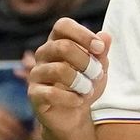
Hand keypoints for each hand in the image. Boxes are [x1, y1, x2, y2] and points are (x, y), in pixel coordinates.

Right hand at [28, 18, 110, 134]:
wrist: (73, 114)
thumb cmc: (85, 85)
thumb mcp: (99, 68)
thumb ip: (101, 53)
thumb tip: (106, 35)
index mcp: (58, 41)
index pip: (63, 25)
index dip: (83, 34)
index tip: (100, 49)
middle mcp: (43, 54)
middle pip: (63, 47)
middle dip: (87, 62)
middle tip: (97, 74)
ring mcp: (36, 73)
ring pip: (59, 70)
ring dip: (81, 82)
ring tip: (88, 90)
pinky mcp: (34, 94)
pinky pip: (51, 93)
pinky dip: (71, 98)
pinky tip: (78, 101)